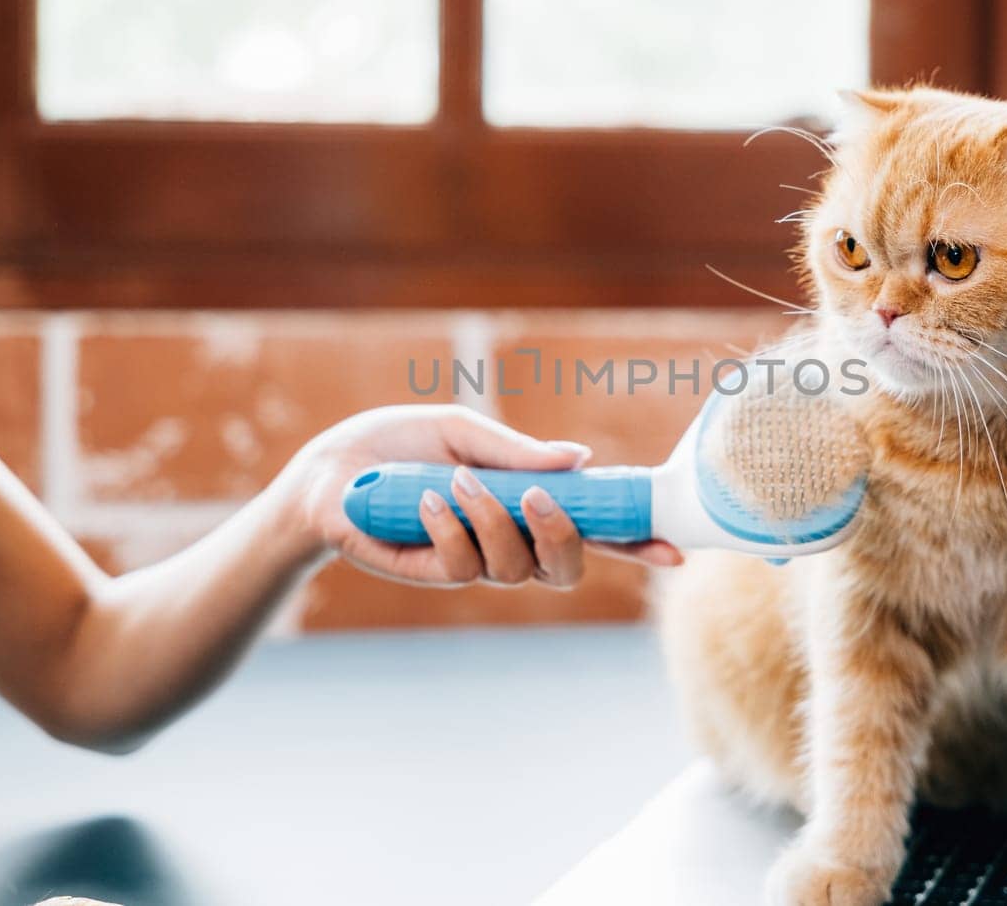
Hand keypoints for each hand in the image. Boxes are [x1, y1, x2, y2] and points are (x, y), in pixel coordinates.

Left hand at [275, 404, 681, 586]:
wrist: (330, 470)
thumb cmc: (400, 445)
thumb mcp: (463, 432)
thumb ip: (518, 452)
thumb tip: (581, 459)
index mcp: (530, 503)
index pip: (595, 529)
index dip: (636, 543)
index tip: (675, 550)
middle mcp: (511, 541)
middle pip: (567, 568)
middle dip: (564, 536)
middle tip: (539, 497)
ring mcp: (475, 562)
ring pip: (515, 568)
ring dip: (492, 521)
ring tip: (454, 481)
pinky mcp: (434, 573)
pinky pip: (462, 565)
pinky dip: (449, 528)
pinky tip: (424, 499)